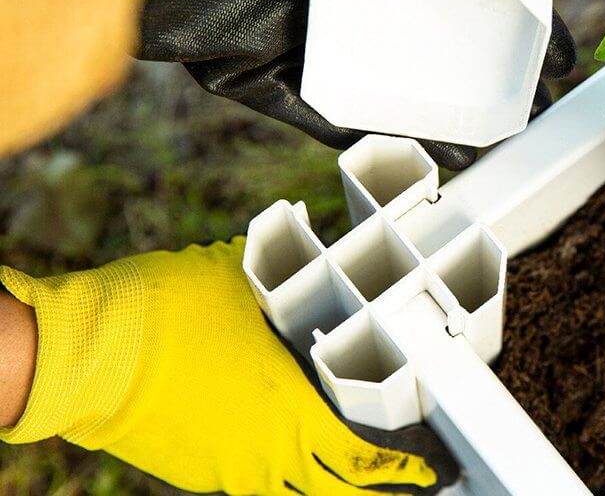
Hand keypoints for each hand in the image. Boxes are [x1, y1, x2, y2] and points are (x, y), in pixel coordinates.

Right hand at [0, 239, 456, 494]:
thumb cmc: (166, 312)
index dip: (399, 469)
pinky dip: (279, 476)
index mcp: (289, 407)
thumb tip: (299, 229)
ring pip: (294, 494)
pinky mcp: (196, 473)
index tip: (423, 471)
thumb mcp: (237, 277)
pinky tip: (285, 458)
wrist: (88, 351)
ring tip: (350, 480)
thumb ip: (279, 266)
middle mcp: (266, 451)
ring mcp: (229, 469)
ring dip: (328, 488)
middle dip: (378, 493)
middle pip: (336, 492)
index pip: (360, 457)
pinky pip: (251, 483)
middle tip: (407, 488)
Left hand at [138, 0, 575, 169]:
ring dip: (431, 120)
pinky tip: (410, 160)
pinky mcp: (261, 77)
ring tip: (485, 148)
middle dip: (480, 79)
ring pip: (382, 89)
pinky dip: (364, 140)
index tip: (556, 45)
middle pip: (426, 45)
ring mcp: (302, 39)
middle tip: (529, 110)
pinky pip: (321, 118)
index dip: (512, 13)